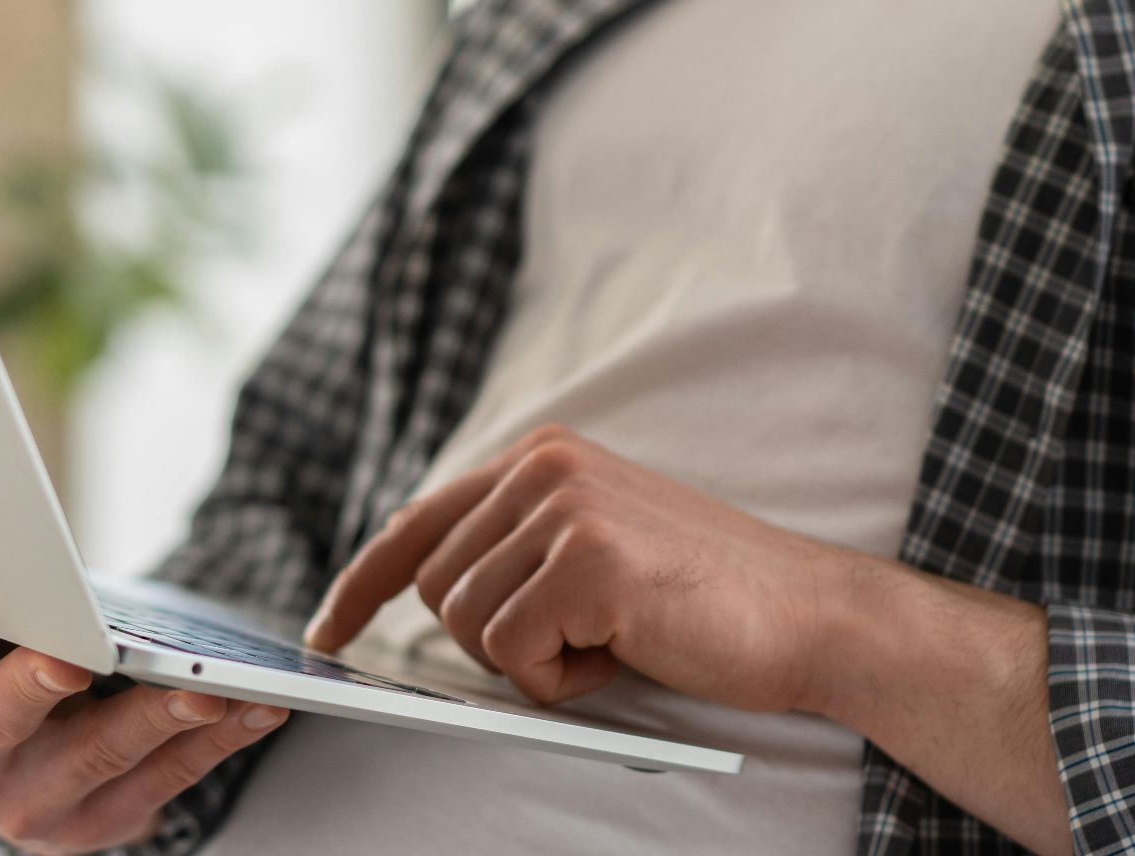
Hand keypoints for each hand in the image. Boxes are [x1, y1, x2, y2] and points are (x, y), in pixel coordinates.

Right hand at [0, 526, 288, 854]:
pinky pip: (168, 780)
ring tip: (204, 687)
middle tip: (68, 658)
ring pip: (100, 756)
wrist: (13, 771)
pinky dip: (216, 742)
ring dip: (156, 721)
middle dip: (31, 686)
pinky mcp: (99, 825)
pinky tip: (259, 707)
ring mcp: (32, 801)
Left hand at [305, 425, 856, 712]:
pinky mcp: (586, 559)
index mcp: (541, 457)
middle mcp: (542, 466)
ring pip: (464, 624)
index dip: (359, 584)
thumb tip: (419, 591)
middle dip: (494, 638)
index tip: (326, 632)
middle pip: (433, 588)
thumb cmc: (700, 598)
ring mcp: (563, 507)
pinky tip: (624, 649)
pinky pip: (512, 653)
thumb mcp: (591, 545)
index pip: (416, 521)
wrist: (809, 614)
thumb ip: (514, 547)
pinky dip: (561, 678)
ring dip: (534, 659)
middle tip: (583, 637)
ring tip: (612, 636)